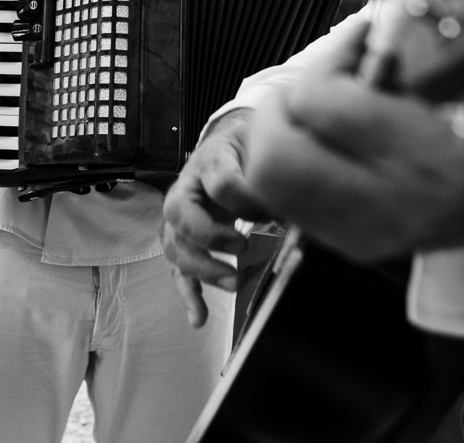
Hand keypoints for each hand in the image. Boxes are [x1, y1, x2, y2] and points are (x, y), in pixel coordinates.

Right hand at [162, 108, 273, 326]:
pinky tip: (200, 318)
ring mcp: (181, 219)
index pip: (220, 181)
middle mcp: (186, 189)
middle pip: (180, 215)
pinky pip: (179, 270)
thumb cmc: (245, 148)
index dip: (244, 199)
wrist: (228, 145)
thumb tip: (288, 207)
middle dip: (209, 237)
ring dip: (201, 268)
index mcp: (208, 161)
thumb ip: (268, 173)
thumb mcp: (259, 146)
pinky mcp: (186, 242)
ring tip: (232, 283)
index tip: (269, 212)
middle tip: (242, 248)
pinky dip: (188, 295)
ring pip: (175, 246)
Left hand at [242, 50, 463, 282]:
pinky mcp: (354, 245)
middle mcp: (392, 202)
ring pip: (266, 180)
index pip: (317, 100)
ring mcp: (369, 232)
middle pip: (272, 156)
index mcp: (426, 146)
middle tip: (329, 78)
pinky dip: (295, 158)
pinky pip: (285, 199)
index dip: (334, 56)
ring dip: (284, 130)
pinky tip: (336, 139)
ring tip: (333, 105)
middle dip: (285, 102)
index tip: (372, 41)